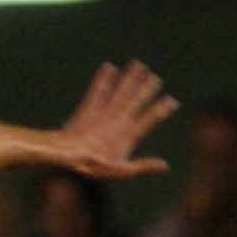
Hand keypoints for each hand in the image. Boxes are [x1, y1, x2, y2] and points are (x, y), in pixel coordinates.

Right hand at [57, 61, 178, 179]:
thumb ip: (140, 167)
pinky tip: (109, 67)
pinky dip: (103, 80)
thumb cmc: (90, 168)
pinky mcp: (87, 111)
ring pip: (120, 94)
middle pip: (136, 102)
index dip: (160, 110)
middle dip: (145, 89)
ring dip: (129, 80)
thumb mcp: (119, 171)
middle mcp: (117, 123)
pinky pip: (97, 92)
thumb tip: (164, 166)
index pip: (149, 119)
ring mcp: (103, 116)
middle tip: (155, 77)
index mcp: (128, 136)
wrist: (63, 160)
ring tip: (138, 65)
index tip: (172, 101)